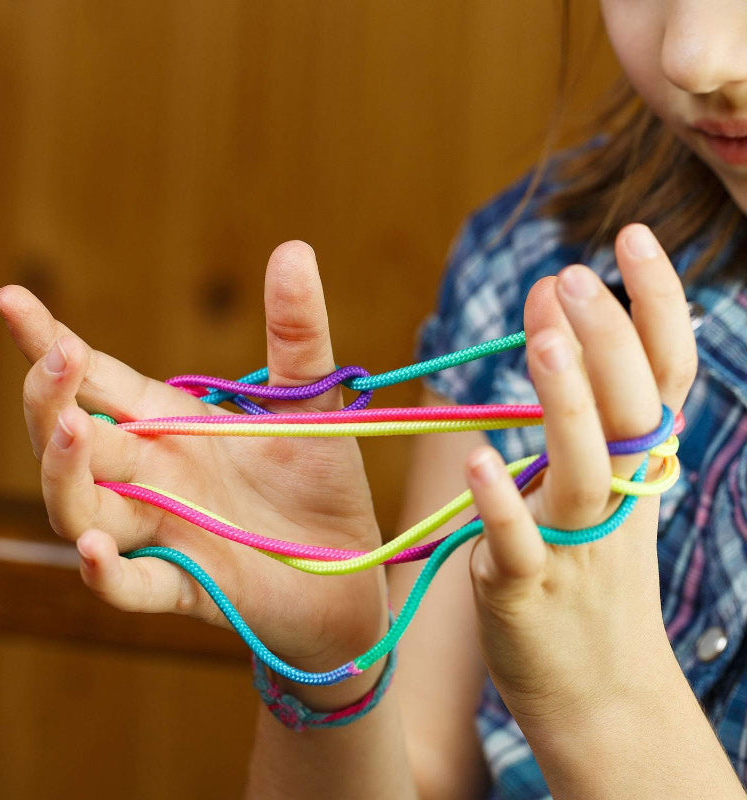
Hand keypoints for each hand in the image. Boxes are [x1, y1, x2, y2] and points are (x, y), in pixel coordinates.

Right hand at [0, 242, 386, 680]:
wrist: (353, 568)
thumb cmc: (321, 481)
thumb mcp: (312, 401)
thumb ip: (297, 334)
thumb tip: (294, 247)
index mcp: (171, 424)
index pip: (95, 380)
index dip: (50, 344)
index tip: (11, 299)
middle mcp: (152, 475)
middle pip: (73, 438)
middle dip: (52, 399)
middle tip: (57, 360)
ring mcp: (163, 531)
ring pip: (80, 507)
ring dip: (64, 473)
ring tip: (70, 430)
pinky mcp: (189, 585)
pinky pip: (132, 587)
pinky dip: (106, 574)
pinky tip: (93, 549)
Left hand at [464, 224, 696, 729]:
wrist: (600, 689)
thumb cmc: (592, 567)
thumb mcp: (600, 479)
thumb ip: (580, 393)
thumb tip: (550, 303)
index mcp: (639, 465)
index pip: (665, 373)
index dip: (657, 304)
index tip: (631, 238)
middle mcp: (619, 498)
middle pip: (631, 409)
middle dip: (608, 339)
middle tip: (572, 276)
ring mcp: (576, 546)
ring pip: (583, 470)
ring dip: (567, 403)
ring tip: (543, 339)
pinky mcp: (527, 591)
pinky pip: (517, 545)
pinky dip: (502, 503)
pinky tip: (481, 460)